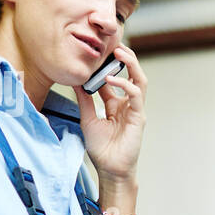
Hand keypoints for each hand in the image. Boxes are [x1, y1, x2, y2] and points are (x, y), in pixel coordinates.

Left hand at [73, 44, 146, 185]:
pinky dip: (125, 85)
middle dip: (125, 58)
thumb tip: (75, 81)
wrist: (110, 169)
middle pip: (131, 74)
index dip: (107, 64)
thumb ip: (84, 99)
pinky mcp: (139, 117)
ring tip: (118, 52)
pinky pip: (136, 95)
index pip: (115, 77)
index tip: (96, 52)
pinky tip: (112, 79)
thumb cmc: (101, 148)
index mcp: (117, 104)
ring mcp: (135, 109)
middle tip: (112, 45)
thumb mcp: (87, 118)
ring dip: (131, 64)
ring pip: (139, 80)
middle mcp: (128, 104)